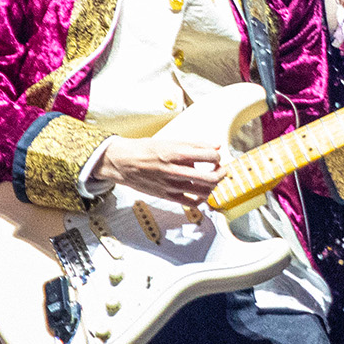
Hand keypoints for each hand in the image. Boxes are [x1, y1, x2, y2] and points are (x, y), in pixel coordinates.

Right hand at [92, 135, 222, 204]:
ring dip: (213, 186)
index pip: (209, 156)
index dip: (217, 157)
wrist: (122, 162)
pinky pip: (190, 202)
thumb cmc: (144, 150)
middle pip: (210, 177)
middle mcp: (175, 170)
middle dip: (221, 174)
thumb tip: (214, 146)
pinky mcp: (167, 195)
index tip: (216, 157)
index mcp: (176, 153)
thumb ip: (194, 145)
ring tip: (212, 181)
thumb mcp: (169, 141)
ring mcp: (171, 185)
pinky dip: (200, 200)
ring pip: (203, 191)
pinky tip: (201, 194)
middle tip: (221, 170)